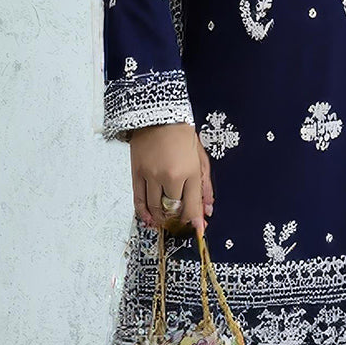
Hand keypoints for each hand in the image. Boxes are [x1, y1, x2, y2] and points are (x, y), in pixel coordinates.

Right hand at [129, 122, 213, 238]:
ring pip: (155, 208)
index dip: (196, 221)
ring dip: (161, 218)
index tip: (198, 230)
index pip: (192, 205)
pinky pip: (139, 200)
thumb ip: (205, 185)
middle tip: (181, 223)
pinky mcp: (137, 173)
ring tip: (166, 221)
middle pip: (173, 209)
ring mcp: (151, 175)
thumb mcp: (200, 157)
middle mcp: (170, 176)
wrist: (158, 113)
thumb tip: (208, 208)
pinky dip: (144, 213)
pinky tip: (149, 219)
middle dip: (178, 219)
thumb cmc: (182, 133)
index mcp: (189, 171)